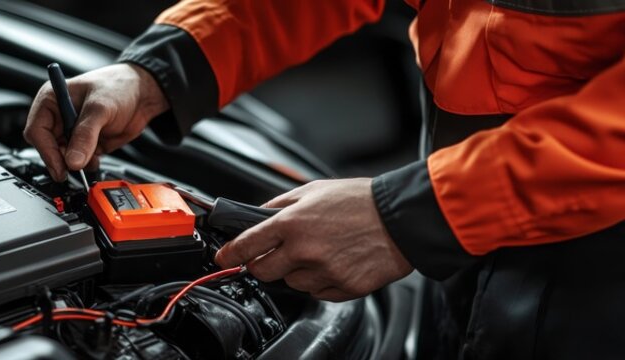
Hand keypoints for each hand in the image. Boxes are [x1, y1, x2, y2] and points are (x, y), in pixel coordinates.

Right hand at [24, 63, 168, 180]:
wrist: (143, 94)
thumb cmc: (119, 86)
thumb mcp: (100, 108)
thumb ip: (86, 134)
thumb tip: (72, 160)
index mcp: (53, 100)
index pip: (37, 130)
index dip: (46, 150)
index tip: (61, 165)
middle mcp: (59, 116)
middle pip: (47, 147)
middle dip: (60, 159)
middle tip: (75, 166)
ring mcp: (72, 131)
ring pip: (62, 157)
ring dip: (75, 163)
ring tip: (91, 158)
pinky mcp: (85, 143)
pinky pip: (78, 161)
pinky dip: (85, 164)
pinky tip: (96, 159)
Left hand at [214, 178, 413, 301]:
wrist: (401, 219)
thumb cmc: (360, 201)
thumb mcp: (313, 190)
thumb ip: (279, 204)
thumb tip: (256, 216)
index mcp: (293, 223)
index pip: (247, 244)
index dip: (230, 253)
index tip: (223, 257)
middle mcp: (304, 250)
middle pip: (262, 271)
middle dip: (261, 264)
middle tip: (275, 253)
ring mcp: (323, 272)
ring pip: (291, 283)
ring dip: (296, 271)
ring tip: (319, 251)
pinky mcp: (342, 288)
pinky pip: (317, 292)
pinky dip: (320, 281)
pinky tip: (335, 261)